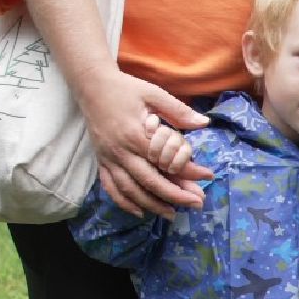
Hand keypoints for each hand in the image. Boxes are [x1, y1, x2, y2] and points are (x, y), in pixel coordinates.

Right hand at [72, 68, 212, 218]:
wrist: (91, 84)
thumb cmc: (125, 89)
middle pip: (149, 182)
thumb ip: (178, 110)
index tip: (207, 177)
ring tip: (172, 214)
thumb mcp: (154, 93)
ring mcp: (108, 158)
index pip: (165, 161)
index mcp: (135, 134)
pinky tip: (140, 212)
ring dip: (151, 205)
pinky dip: (124, 202)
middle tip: (196, 203)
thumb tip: (204, 123)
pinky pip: (111, 187)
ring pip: (130, 190)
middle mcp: (120, 151)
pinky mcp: (100, 161)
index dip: (188, 172)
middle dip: (174, 196)